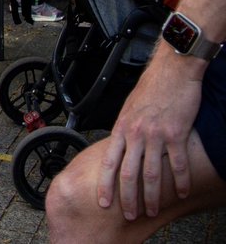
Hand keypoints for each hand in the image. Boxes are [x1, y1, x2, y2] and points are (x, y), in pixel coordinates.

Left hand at [96, 48, 202, 220]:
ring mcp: (156, 135)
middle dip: (128, 198)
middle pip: (128, 173)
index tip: (102, 201)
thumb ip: (125, 130)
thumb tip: (120, 147)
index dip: (105, 183)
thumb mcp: (128, 109)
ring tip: (152, 210)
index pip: (108, 161)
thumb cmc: (151, 88)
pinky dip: (180, 181)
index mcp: (121, 127)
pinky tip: (182, 192)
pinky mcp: (176, 134)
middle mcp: (135, 133)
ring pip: (152, 173)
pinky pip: (177, 163)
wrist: (171, 71)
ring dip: (152, 196)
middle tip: (129, 215)